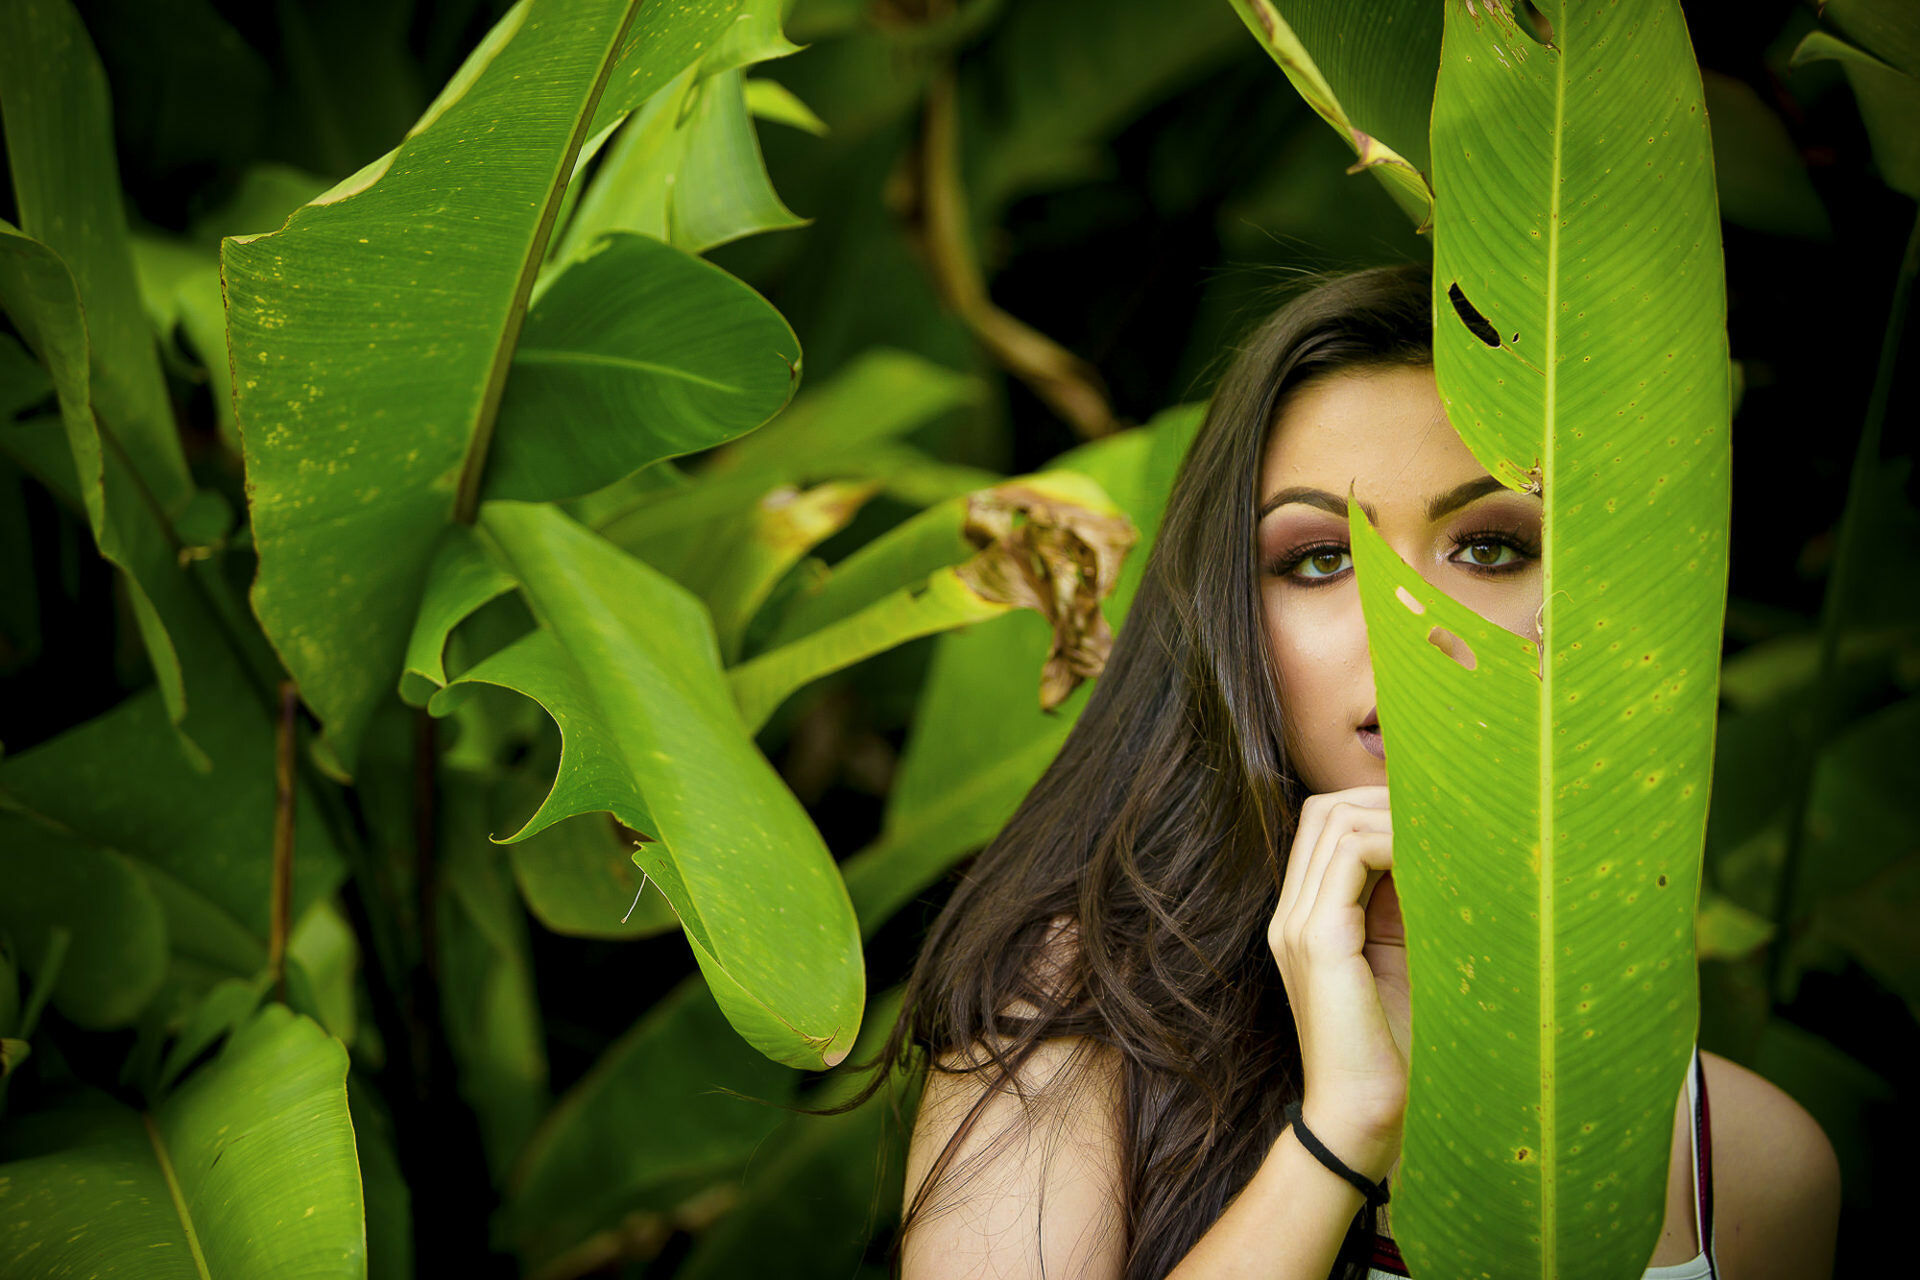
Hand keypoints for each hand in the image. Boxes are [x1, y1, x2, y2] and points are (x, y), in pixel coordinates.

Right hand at [1268, 786, 1409, 1177]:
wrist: (1362, 1122)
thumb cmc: (1394, 1055)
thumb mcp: (1403, 966)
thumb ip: (1405, 913)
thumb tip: (1442, 855)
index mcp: (1305, 923)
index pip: (1325, 829)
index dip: (1377, 809)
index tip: (1435, 822)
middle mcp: (1291, 917)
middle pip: (1324, 812)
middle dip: (1384, 799)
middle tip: (1443, 816)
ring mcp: (1298, 925)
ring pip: (1335, 821)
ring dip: (1394, 817)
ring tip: (1445, 838)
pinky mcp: (1319, 939)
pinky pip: (1352, 854)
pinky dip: (1396, 842)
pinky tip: (1435, 863)